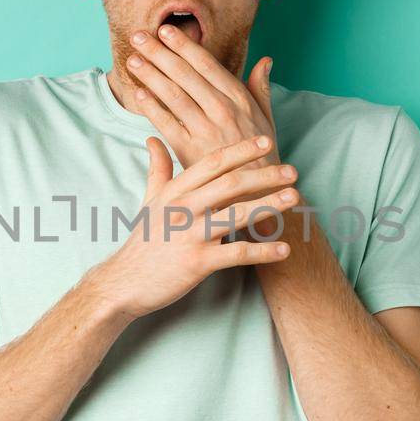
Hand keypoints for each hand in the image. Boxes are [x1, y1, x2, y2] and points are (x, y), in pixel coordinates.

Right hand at [83, 134, 298, 320]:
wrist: (124, 282)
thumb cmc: (143, 241)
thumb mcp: (149, 200)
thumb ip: (157, 169)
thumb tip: (153, 139)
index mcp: (175, 190)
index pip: (213, 163)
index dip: (241, 151)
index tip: (266, 141)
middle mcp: (183, 208)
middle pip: (230, 184)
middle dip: (264, 175)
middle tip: (293, 170)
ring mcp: (190, 235)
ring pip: (236, 215)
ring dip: (269, 206)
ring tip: (295, 199)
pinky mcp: (197, 263)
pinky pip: (236, 255)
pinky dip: (262, 252)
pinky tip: (284, 250)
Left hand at [126, 24, 279, 170]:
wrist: (260, 194)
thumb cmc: (262, 155)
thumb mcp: (268, 118)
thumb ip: (261, 87)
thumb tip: (265, 60)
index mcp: (239, 98)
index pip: (206, 64)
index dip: (184, 46)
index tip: (165, 30)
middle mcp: (222, 110)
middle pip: (185, 74)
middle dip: (160, 53)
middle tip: (139, 36)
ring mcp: (206, 130)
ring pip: (173, 95)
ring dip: (150, 75)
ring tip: (133, 60)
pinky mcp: (191, 151)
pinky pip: (167, 124)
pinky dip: (152, 108)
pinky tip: (139, 94)